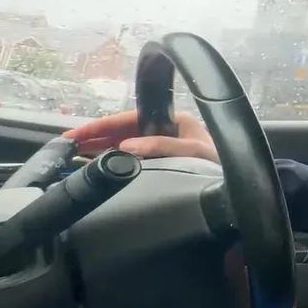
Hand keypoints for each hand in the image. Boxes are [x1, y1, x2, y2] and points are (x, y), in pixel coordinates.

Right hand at [62, 110, 218, 163]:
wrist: (240, 188)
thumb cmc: (223, 164)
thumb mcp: (195, 152)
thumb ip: (163, 147)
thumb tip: (128, 146)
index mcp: (174, 121)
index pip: (128, 118)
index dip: (99, 126)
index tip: (75, 133)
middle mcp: (166, 131)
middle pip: (123, 131)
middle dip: (95, 137)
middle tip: (67, 146)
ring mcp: (164, 148)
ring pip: (125, 145)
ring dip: (101, 150)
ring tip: (75, 157)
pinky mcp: (164, 164)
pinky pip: (133, 159)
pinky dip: (113, 162)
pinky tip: (97, 167)